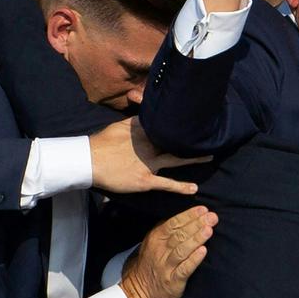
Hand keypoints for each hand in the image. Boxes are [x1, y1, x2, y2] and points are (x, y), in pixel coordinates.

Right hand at [90, 117, 212, 194]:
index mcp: (145, 132)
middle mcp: (151, 146)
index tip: (197, 121)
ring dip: (194, 159)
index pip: (167, 127)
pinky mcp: (145, 180)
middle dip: (193, 139)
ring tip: (210, 157)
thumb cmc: (102, 143)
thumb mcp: (121, 125)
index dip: (182, 125)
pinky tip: (194, 189)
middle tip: (209, 135)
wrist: (88, 160)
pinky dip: (180, 187)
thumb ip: (136, 120)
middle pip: (177, 141)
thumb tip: (146, 107)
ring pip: (176, 160)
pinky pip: (166, 184)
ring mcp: (149, 164)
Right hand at [120, 206, 217, 297]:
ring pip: (182, 250)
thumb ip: (169, 228)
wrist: (140, 291)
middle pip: (180, 234)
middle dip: (197, 224)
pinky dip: (194, 259)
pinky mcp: (173, 281)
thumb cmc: (153, 261)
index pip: (174, 223)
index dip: (189, 215)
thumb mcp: (154, 242)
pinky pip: (184, 269)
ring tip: (209, 230)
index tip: (204, 209)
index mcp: (156, 237)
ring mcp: (166, 266)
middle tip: (212, 217)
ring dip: (196, 239)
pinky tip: (203, 251)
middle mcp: (160, 250)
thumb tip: (191, 214)